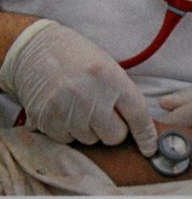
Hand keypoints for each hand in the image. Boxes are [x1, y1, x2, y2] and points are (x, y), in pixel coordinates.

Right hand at [0, 20, 156, 156]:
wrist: (35, 49)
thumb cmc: (78, 56)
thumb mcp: (108, 66)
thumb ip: (122, 94)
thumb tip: (137, 127)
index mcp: (110, 77)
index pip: (137, 114)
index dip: (146, 135)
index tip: (150, 148)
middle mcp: (90, 95)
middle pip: (114, 136)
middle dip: (113, 129)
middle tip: (103, 112)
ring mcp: (66, 110)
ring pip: (91, 140)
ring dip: (90, 129)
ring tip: (79, 104)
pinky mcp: (46, 120)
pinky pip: (67, 139)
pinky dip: (69, 129)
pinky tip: (64, 109)